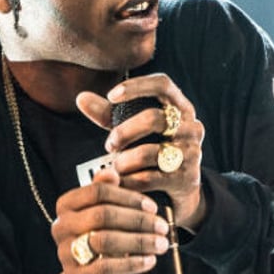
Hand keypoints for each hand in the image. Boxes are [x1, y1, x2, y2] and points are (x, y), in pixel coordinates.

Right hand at [50, 167, 168, 273]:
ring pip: (105, 240)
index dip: (129, 197)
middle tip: (162, 227)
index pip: (98, 191)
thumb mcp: (103, 214)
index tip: (153, 207)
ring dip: (139, 241)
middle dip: (138, 220)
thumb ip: (107, 191)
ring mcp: (66, 252)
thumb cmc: (100, 240)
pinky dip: (133, 263)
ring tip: (161, 244)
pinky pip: (107, 267)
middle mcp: (61, 225)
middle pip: (103, 214)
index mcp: (67, 204)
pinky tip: (150, 260)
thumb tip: (113, 170)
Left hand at [76, 73, 206, 230]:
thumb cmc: (153, 149)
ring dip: (124, 161)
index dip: (137, 86)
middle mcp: (191, 126)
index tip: (111, 96)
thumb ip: (108, 114)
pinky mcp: (187, 178)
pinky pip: (149, 178)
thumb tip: (81, 98)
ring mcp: (192, 152)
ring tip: (115, 167)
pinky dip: (129, 180)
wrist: (180, 189)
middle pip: (153, 119)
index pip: (163, 84)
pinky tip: (121, 182)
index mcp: (180, 107)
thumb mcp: (132, 129)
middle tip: (109, 145)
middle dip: (124, 132)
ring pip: (148, 152)